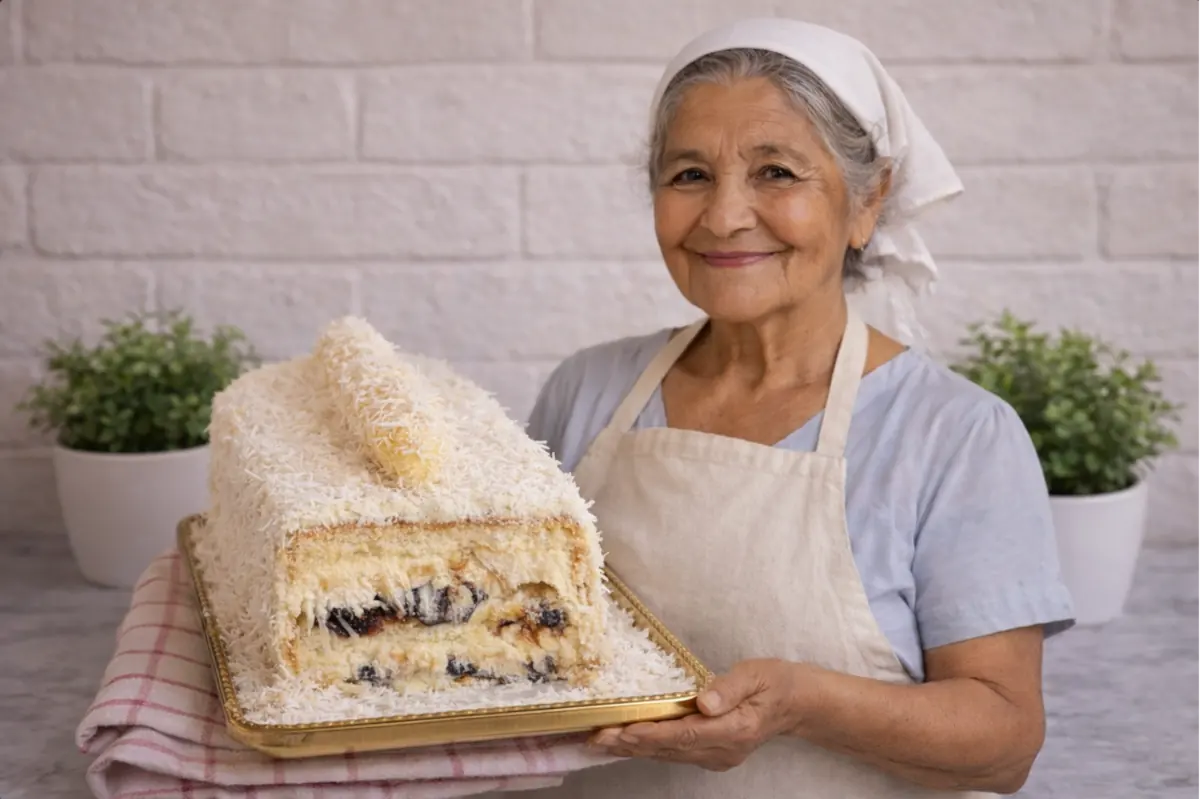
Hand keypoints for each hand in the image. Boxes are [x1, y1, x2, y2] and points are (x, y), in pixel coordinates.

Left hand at [589, 658, 810, 771]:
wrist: (796, 705)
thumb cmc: (775, 682)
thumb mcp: (756, 674)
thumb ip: (729, 687)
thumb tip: (704, 700)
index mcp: (736, 728)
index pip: (687, 734)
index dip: (653, 733)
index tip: (624, 730)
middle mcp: (724, 749)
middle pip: (671, 749)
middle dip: (631, 743)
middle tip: (596, 736)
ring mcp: (718, 757)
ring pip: (669, 754)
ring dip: (634, 748)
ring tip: (601, 740)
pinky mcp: (712, 755)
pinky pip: (675, 753)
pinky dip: (649, 747)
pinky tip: (627, 741)